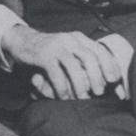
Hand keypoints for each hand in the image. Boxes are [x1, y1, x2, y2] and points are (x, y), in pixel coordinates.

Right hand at [3, 24, 122, 99]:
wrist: (23, 40)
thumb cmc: (51, 51)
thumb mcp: (69, 51)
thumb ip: (85, 62)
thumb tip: (109, 82)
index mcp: (79, 38)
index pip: (100, 50)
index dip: (110, 66)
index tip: (113, 81)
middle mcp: (70, 40)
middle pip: (90, 58)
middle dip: (97, 78)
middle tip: (98, 92)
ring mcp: (56, 46)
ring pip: (74, 67)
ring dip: (81, 85)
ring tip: (82, 97)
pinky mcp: (44, 55)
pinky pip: (57, 74)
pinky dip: (62, 88)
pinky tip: (63, 96)